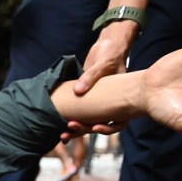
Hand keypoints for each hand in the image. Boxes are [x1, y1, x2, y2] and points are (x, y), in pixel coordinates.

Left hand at [61, 23, 136, 139]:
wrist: (107, 46)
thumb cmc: (112, 54)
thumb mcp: (104, 63)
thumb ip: (92, 76)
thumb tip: (77, 91)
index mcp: (121, 101)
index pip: (118, 122)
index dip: (107, 128)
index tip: (94, 128)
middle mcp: (110, 105)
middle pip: (100, 125)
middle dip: (84, 130)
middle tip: (69, 129)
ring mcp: (98, 103)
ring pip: (89, 122)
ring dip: (76, 129)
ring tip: (63, 134)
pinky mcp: (86, 98)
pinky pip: (80, 112)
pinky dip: (71, 118)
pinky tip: (60, 127)